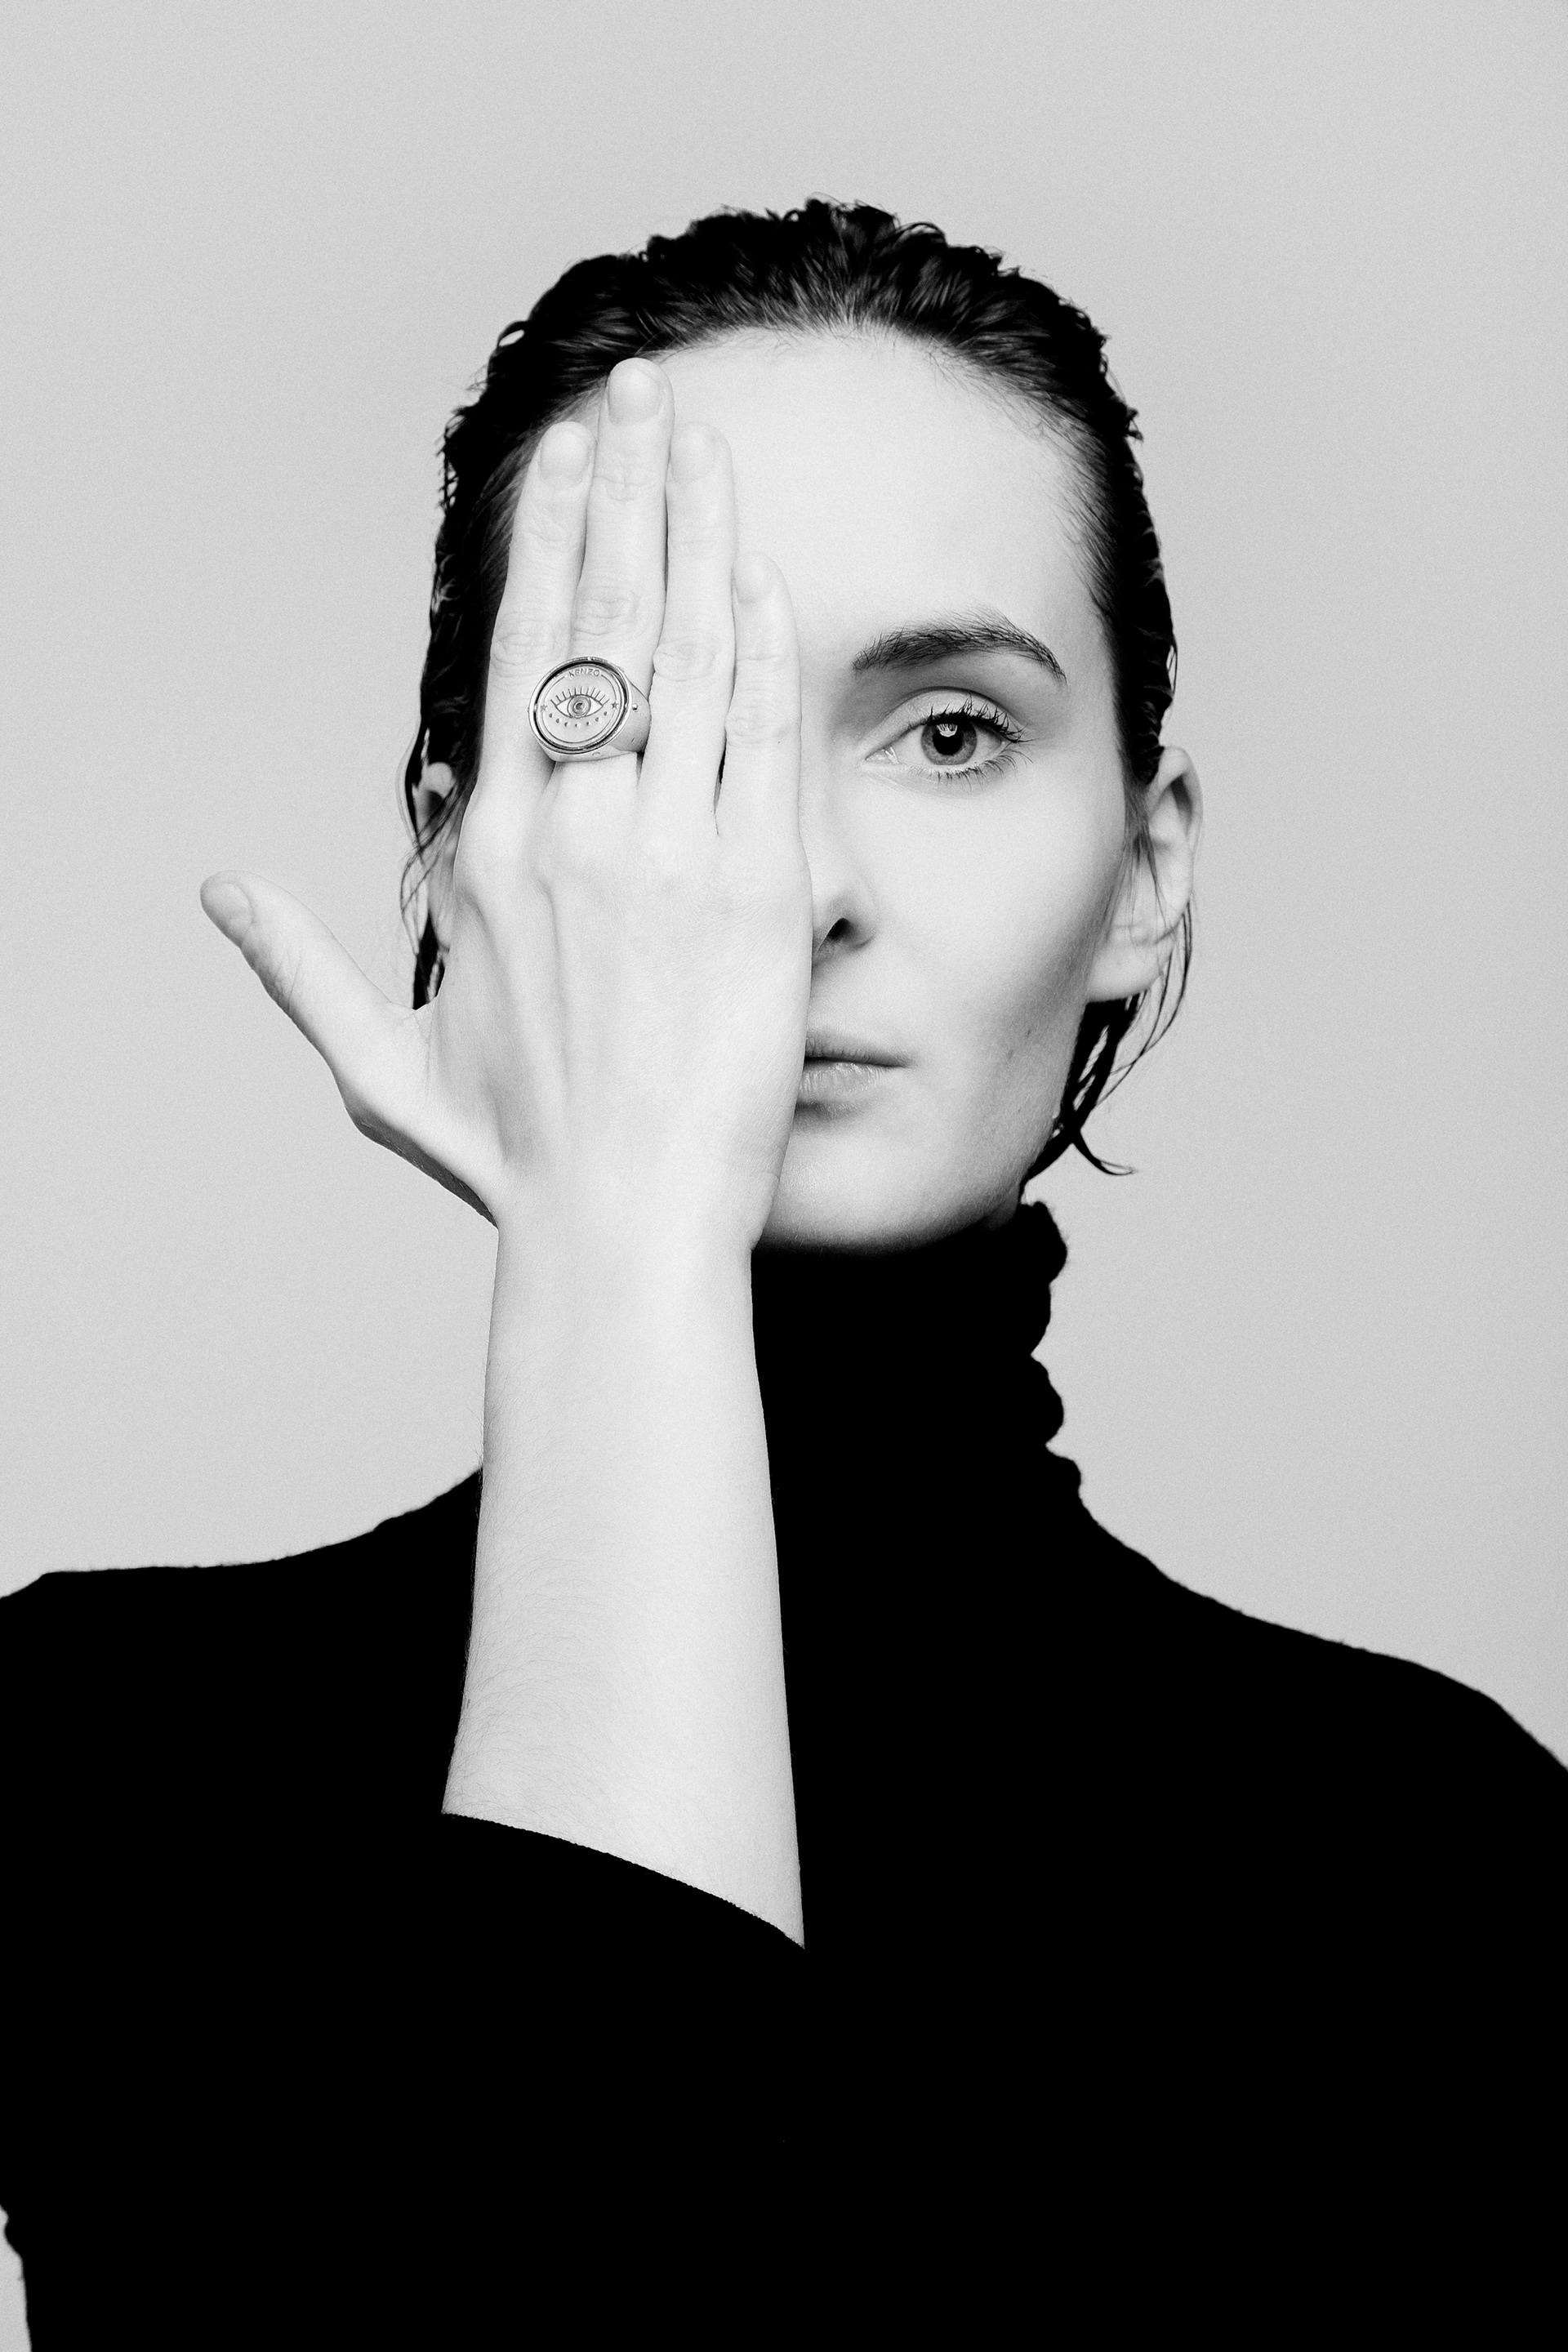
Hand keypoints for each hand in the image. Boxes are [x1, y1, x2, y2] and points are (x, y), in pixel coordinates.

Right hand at [202, 358, 811, 1257]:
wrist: (621, 1227)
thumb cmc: (507, 1157)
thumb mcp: (377, 1062)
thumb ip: (300, 964)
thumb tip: (220, 890)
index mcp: (489, 852)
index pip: (521, 655)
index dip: (551, 542)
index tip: (572, 460)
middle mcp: (574, 831)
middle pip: (604, 621)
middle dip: (629, 490)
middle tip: (646, 394)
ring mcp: (670, 853)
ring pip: (689, 654)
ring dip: (701, 531)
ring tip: (709, 441)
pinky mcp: (759, 890)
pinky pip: (762, 737)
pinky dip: (763, 645)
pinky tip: (762, 569)